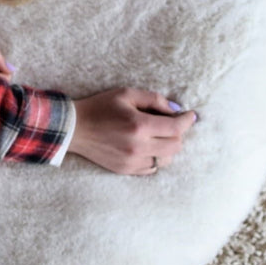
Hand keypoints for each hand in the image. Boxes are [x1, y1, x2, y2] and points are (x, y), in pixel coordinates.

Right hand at [67, 87, 198, 175]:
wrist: (74, 129)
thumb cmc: (99, 107)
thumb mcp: (126, 94)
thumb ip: (154, 100)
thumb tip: (176, 110)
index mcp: (139, 125)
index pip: (176, 128)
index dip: (188, 121)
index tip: (191, 116)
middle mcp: (138, 146)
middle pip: (175, 146)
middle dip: (178, 134)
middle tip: (170, 124)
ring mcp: (132, 161)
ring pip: (166, 159)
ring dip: (167, 147)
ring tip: (157, 137)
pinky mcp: (126, 170)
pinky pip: (152, 168)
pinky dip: (155, 158)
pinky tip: (146, 148)